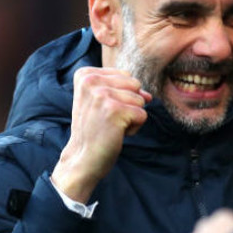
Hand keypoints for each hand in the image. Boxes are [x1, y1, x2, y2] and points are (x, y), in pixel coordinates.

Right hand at [50, 67, 150, 202]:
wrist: (83, 158)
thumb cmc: (95, 130)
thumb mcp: (103, 103)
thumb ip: (125, 90)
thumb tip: (149, 95)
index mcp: (85, 75)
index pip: (126, 76)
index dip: (121, 96)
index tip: (102, 110)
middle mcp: (91, 81)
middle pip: (135, 85)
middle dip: (129, 104)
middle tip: (107, 119)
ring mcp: (102, 95)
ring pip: (141, 100)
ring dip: (131, 117)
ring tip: (110, 126)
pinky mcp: (115, 110)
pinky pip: (143, 115)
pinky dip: (134, 128)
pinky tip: (116, 134)